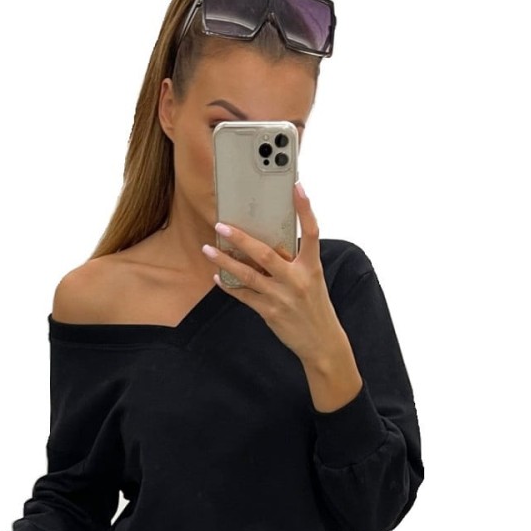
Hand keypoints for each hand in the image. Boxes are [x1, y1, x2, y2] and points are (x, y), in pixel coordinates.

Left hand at [202, 181, 343, 364]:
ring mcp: (282, 297)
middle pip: (266, 253)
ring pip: (247, 275)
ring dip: (225, 261)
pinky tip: (218, 276)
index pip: (311, 232)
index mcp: (311, 267)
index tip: (297, 188)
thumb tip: (267, 245)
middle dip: (240, 238)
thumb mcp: (312, 280)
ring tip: (208, 249)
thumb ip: (294, 263)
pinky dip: (229, 285)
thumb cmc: (315, 307)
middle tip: (221, 225)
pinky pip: (244, 295)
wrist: (322, 342)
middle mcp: (297, 279)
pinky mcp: (270, 313)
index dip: (305, 208)